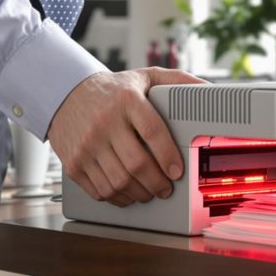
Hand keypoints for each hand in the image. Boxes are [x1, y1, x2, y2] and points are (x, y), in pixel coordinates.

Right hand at [48, 68, 205, 206]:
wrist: (65, 93)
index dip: (168, 156)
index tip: (177, 171)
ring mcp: (86, 144)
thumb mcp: (146, 77)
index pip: (152, 131)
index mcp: (127, 100)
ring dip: (140, 194)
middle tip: (166, 188)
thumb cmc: (114, 90)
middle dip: (157, 183)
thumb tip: (211, 90)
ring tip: (149, 192)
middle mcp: (105, 122)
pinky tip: (127, 192)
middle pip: (137, 164)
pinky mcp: (73, 162)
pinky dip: (117, 198)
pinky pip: (99, 189)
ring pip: (118, 181)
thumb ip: (178, 81)